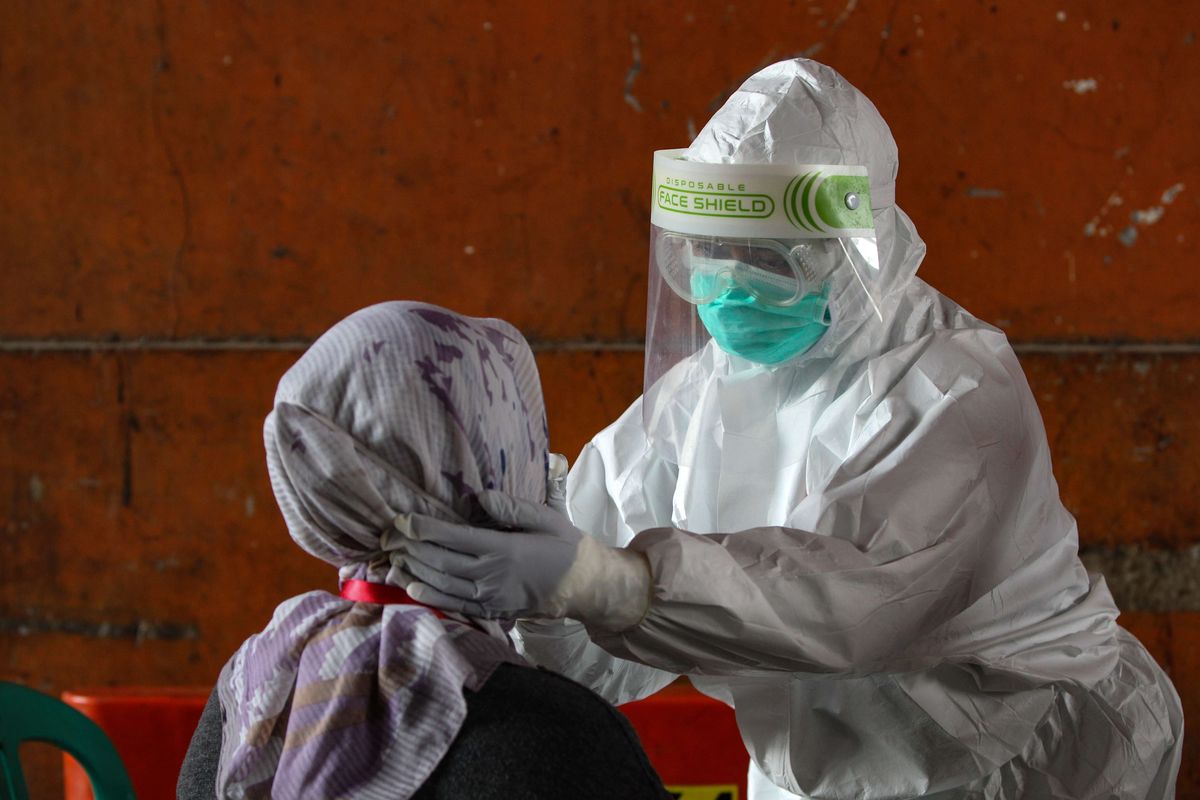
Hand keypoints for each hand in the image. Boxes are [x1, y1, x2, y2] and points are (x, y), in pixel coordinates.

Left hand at [397, 490, 582, 618]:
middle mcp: (492, 576)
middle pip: (440, 562)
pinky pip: (455, 606)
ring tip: (392, 560)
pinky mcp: (493, 613)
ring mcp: (491, 598)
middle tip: (388, 538)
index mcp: (504, 549)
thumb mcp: (548, 518)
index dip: (423, 528)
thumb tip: (481, 496)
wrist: (586, 587)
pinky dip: (431, 598)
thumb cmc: (566, 547)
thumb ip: (513, 508)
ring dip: (414, 573)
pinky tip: (413, 588)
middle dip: (411, 549)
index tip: (401, 520)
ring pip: (443, 586)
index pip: (453, 537)